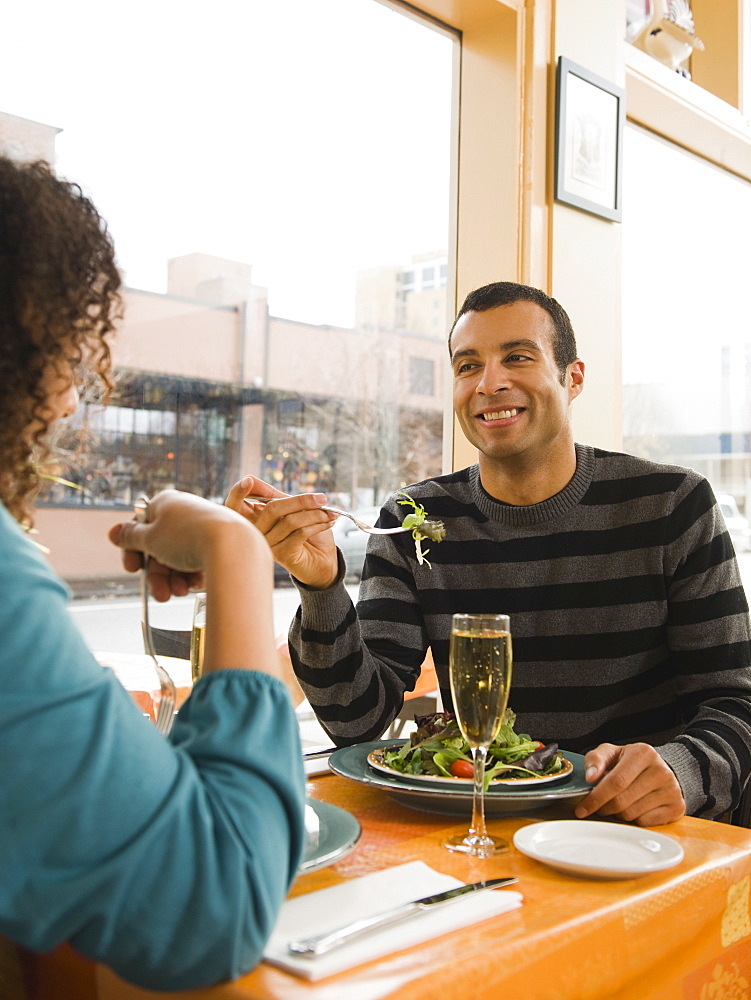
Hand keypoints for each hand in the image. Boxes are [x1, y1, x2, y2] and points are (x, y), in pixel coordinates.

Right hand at [108, 490, 261, 601]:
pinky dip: (193, 575)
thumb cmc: (188, 537)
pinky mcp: (218, 543)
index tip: (132, 569)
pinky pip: (197, 561)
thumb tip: (114, 532)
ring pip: (178, 558)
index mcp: (165, 503)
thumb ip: (130, 537)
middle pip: (159, 548)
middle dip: (158, 575)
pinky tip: (196, 585)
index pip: (140, 527)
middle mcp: (184, 512)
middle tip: (160, 594)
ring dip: (174, 580)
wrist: (232, 545)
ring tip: (180, 592)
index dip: (133, 550)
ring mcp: (202, 527)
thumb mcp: (150, 538)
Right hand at [225, 475, 338, 587]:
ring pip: (290, 520)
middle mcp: (258, 532)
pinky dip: (318, 524)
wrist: (324, 560)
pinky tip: (329, 522)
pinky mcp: (282, 555)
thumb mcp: (293, 509)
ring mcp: (268, 545)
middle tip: (322, 498)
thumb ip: (276, 496)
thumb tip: (252, 479)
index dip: (237, 493)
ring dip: (315, 514)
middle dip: (300, 501)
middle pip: (271, 509)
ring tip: (330, 513)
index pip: (235, 505)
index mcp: (255, 518)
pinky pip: (300, 533)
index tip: (248, 481)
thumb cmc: (308, 533)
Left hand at [574, 742, 685, 825]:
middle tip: (598, 806)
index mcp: (643, 753)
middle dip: (603, 807)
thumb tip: (590, 777)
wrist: (661, 769)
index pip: (615, 781)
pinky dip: (634, 819)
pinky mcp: (677, 808)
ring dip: (618, 813)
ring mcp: (672, 791)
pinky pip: (645, 823)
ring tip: (619, 801)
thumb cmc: (630, 762)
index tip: (582, 809)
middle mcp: (661, 771)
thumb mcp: (611, 753)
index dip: (595, 798)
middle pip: (622, 801)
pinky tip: (635, 806)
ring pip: (631, 814)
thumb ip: (595, 760)